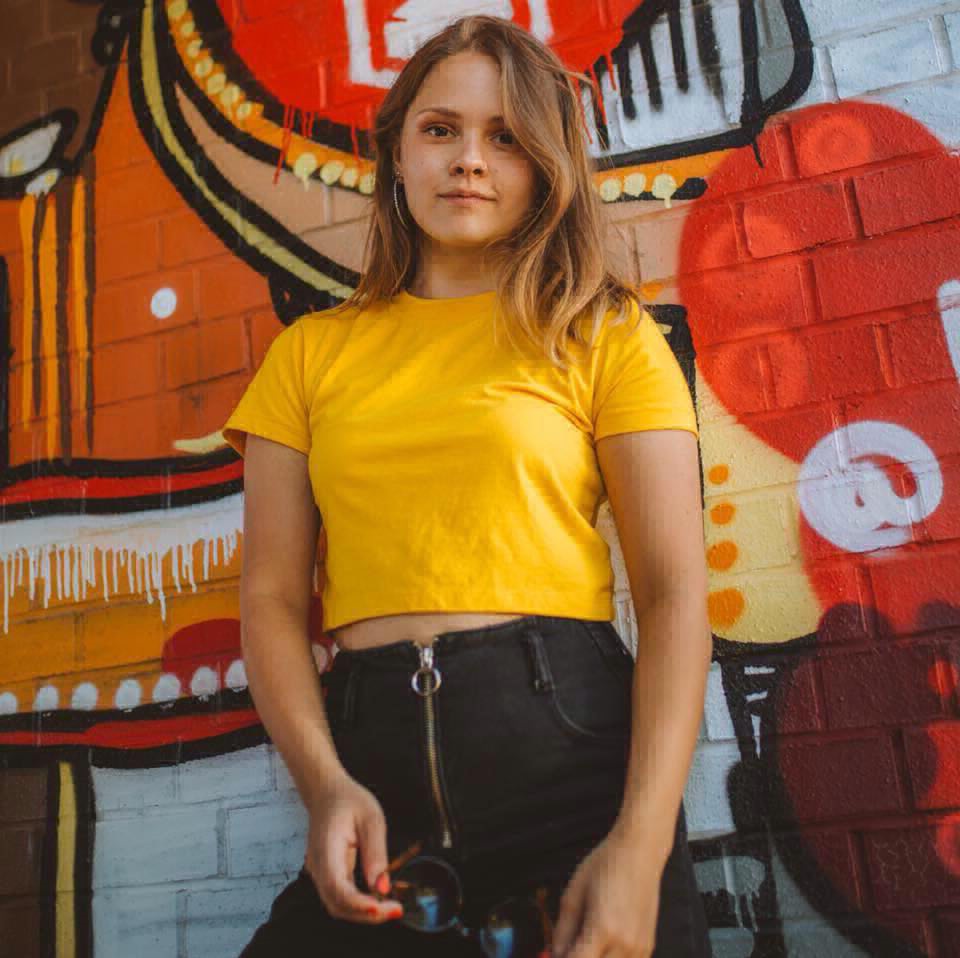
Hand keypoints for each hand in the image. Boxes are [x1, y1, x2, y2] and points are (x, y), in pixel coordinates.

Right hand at [301, 771, 404, 924]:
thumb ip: (376, 853)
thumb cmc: (348, 800)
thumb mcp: (371, 818)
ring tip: (390, 907)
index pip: (336, 887)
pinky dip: (359, 904)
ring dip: (363, 913)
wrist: (327, 793)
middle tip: (395, 910)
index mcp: (326, 848)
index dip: (358, 904)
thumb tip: (383, 887)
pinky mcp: (328, 875)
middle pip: (337, 904)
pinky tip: (378, 900)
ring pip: (338, 905)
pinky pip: (341, 897)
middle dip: (366, 914)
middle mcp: (318, 865)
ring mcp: (320, 873)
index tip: (381, 907)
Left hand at [551, 824, 663, 957]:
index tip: (554, 953)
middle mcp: (625, 944)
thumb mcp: (573, 894)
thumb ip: (562, 931)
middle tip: (569, 946)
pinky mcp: (647, 948)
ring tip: (585, 941)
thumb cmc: (605, 865)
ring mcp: (639, 949)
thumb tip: (554, 955)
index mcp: (603, 929)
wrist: (640, 851)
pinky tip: (603, 943)